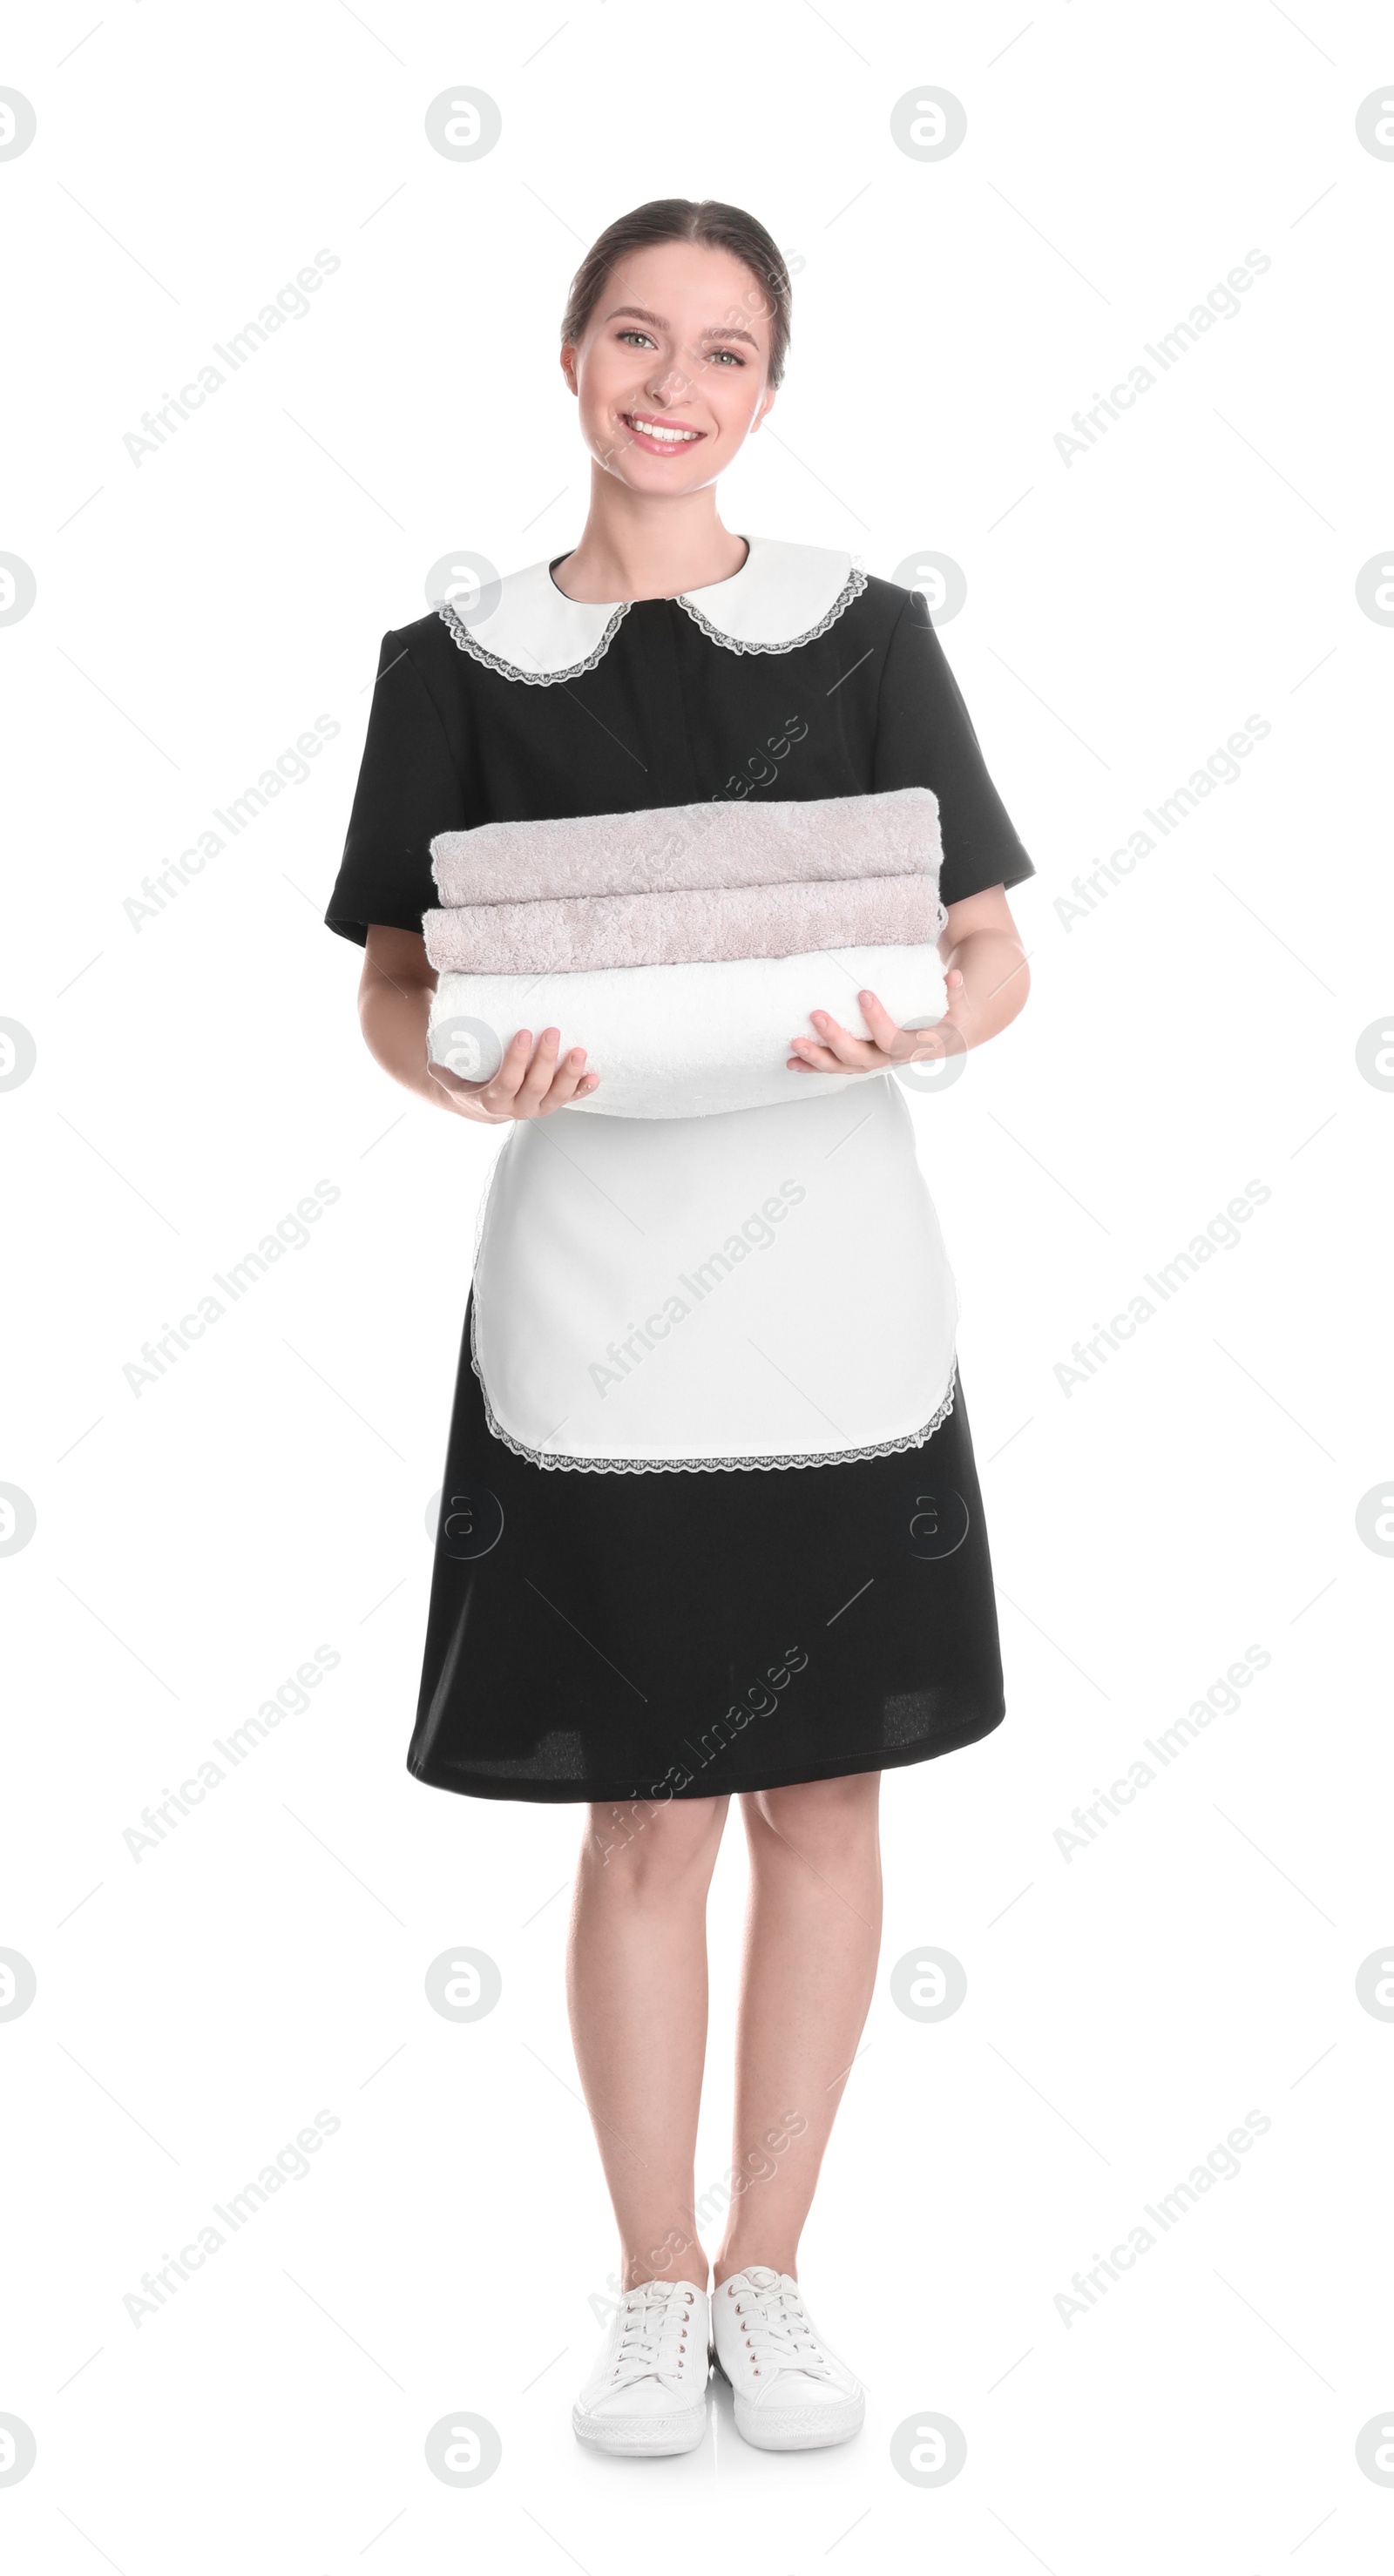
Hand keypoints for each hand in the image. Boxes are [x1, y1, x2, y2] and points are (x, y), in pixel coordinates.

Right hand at [427, 1026, 598, 1121]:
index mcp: (491, 1100)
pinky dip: (583, 1089)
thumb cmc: (464, 1079)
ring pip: (557, 1096)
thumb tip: (432, 1034)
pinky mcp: (550, 1104)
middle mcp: (517, 1109)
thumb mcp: (445, 1071)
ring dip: (570, 1074)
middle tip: (552, 1031)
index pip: (507, 1082)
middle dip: (546, 1060)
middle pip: (536, 1087)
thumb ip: (439, 1057)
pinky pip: (569, 1099)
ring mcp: (536, 1108)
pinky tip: (594, 1076)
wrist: (478, 1105)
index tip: (523, 1033)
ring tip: (579, 1051)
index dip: (517, 1060)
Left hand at [786, 972, 967, 1074]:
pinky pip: (833, 1068)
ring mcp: (871, 1063)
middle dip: (835, 1038)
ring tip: (794, 1043)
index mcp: (911, 1048)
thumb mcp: (956, 1009)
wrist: (941, 1038)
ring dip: (816, 1057)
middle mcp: (888, 1060)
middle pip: (859, 1057)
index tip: (863, 994)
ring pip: (841, 1067)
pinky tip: (792, 1062)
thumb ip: (954, 995)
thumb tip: (952, 976)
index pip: (892, 1039)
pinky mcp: (857, 1063)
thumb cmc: (944, 1020)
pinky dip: (812, 1066)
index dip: (877, 1020)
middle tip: (816, 1015)